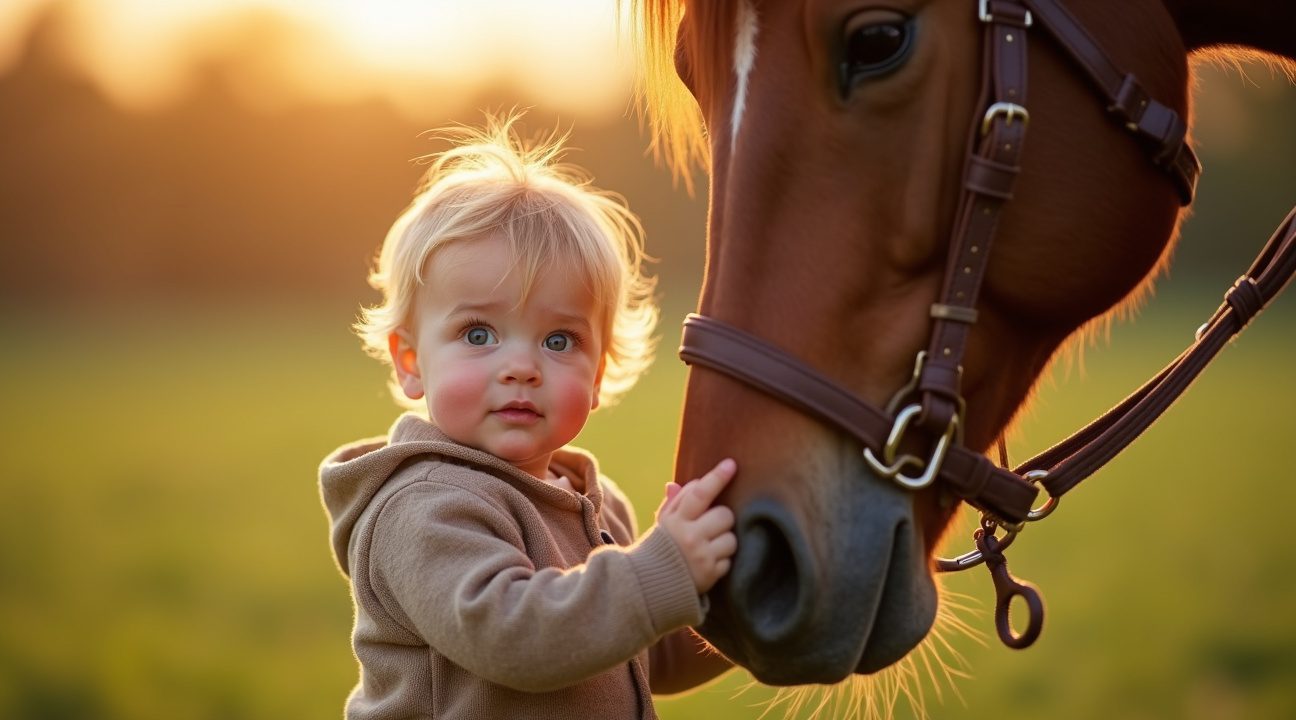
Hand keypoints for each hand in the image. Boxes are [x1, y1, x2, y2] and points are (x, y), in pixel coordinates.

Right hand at [656, 459, 737, 593]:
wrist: (650, 585)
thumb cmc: (660, 547)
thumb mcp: (662, 524)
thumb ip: (673, 503)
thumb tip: (675, 484)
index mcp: (676, 520)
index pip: (700, 493)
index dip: (717, 477)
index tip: (731, 464)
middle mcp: (689, 537)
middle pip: (725, 515)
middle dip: (722, 518)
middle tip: (711, 525)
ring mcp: (702, 557)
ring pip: (732, 538)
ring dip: (724, 540)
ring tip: (709, 546)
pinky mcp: (711, 574)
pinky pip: (730, 560)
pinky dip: (722, 560)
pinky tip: (707, 561)